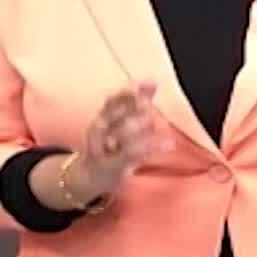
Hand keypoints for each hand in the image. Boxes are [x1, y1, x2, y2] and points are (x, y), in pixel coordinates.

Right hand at [68, 80, 167, 198]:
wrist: (88, 177)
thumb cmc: (109, 146)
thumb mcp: (119, 123)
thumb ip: (137, 102)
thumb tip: (153, 80)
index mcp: (101, 118)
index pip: (111, 101)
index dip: (128, 91)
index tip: (148, 83)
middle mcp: (98, 132)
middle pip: (112, 117)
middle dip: (131, 109)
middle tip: (148, 105)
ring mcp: (104, 150)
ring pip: (122, 137)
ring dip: (141, 129)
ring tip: (160, 124)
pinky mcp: (113, 166)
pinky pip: (133, 155)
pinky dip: (151, 148)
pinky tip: (169, 144)